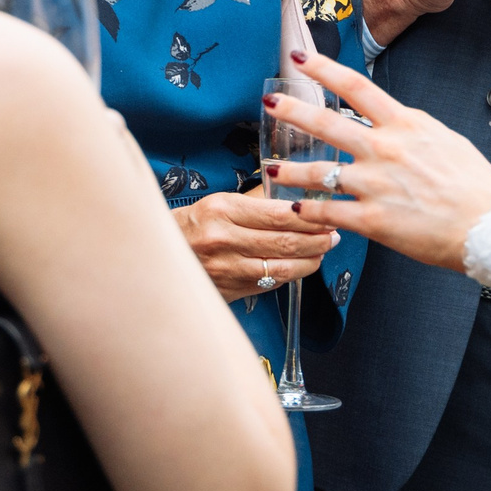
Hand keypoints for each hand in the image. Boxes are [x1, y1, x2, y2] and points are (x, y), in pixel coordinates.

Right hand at [174, 188, 337, 301]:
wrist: (157, 257)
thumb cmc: (192, 225)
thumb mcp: (218, 203)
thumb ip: (256, 201)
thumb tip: (296, 200)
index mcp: (222, 209)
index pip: (279, 214)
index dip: (310, 216)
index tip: (327, 215)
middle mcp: (224, 240)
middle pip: (286, 242)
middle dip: (318, 240)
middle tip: (333, 235)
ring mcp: (226, 269)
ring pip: (283, 268)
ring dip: (310, 261)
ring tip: (322, 252)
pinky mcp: (229, 290)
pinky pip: (270, 283)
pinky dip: (291, 275)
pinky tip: (300, 266)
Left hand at [263, 52, 490, 272]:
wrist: (489, 228)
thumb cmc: (475, 187)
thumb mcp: (446, 140)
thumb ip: (413, 130)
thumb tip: (394, 120)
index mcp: (406, 124)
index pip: (356, 87)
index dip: (325, 69)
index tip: (303, 58)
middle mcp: (385, 149)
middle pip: (326, 123)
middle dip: (292, 110)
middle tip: (269, 102)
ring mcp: (375, 184)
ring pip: (318, 172)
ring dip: (289, 170)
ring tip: (271, 169)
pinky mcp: (372, 219)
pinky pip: (328, 212)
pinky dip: (309, 212)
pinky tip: (298, 209)